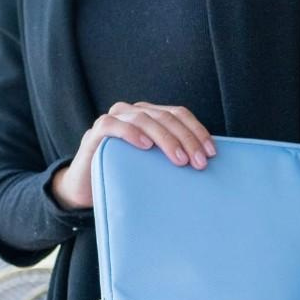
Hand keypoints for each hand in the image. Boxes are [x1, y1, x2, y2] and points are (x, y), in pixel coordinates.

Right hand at [51, 101, 217, 209]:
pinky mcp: (97, 132)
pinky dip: (130, 133)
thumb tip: (206, 168)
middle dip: (187, 139)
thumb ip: (174, 159)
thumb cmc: (127, 175)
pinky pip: (113, 125)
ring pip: (145, 119)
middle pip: (166, 117)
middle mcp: (134, 112)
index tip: (211, 153)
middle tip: (199, 162)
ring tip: (179, 159)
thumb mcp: (155, 166)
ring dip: (166, 139)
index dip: (197, 131)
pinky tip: (145, 145)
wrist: (88, 187)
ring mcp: (115, 119)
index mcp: (152, 116)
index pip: (180, 114)